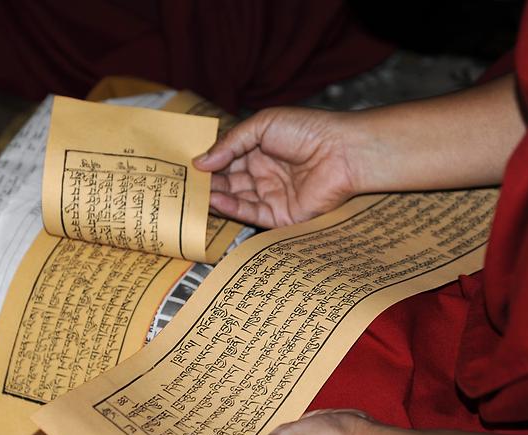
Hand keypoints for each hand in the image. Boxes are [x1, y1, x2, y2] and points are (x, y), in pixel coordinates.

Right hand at [193, 107, 359, 227]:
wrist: (342, 151)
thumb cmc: (308, 130)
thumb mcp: (262, 126)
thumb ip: (231, 143)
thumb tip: (201, 162)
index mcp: (260, 150)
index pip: (227, 159)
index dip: (208, 162)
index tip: (186, 165)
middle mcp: (265, 174)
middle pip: (228, 181)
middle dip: (207, 182)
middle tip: (184, 183)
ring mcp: (273, 195)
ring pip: (237, 199)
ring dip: (215, 196)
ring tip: (194, 193)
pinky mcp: (282, 215)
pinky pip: (252, 214)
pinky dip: (233, 208)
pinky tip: (216, 200)